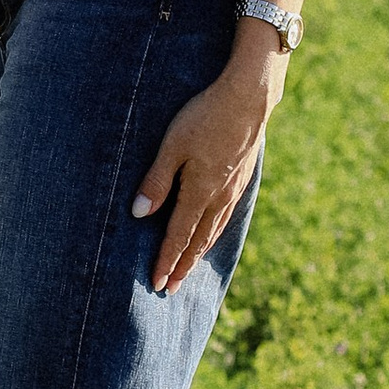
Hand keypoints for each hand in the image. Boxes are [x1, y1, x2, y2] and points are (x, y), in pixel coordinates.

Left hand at [129, 58, 280, 293]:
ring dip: (198, 252)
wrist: (249, 99)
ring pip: (213, 231)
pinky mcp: (241, 178)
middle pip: (197, 241)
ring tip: (188, 268)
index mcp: (200, 192)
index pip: (178, 236)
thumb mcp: (173, 146)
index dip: (166, 261)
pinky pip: (225, 216)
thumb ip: (156, 181)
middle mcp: (219, 197)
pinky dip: (214, 233)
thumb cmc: (205, 117)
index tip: (157, 283)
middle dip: (182, 265)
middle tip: (171, 288)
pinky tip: (212, 233)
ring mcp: (233, 189)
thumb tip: (138, 214)